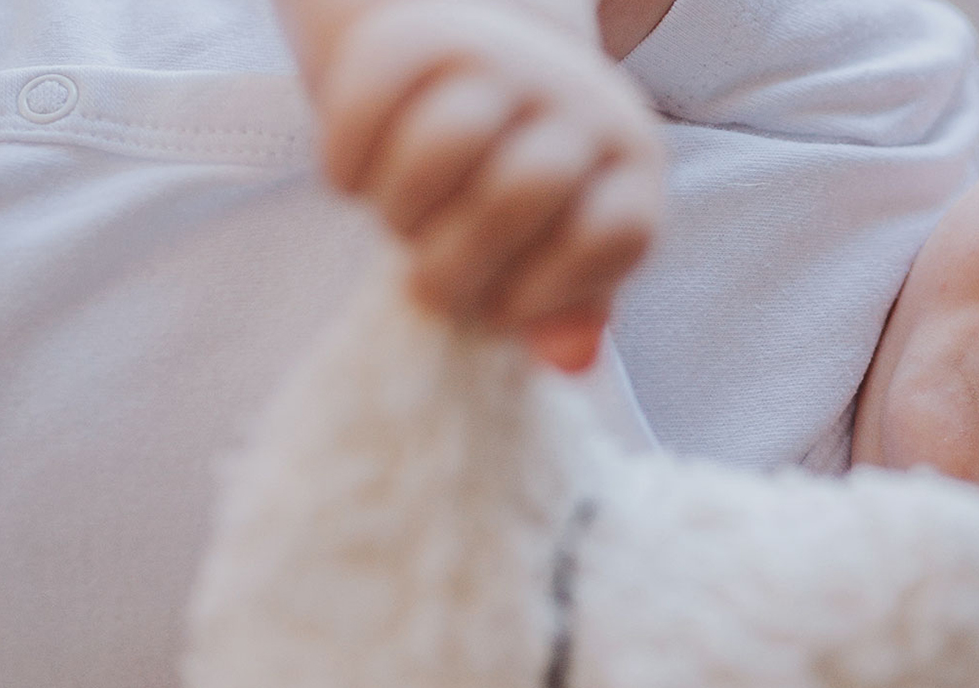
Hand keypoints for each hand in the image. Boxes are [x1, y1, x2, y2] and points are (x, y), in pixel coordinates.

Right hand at [315, 1, 664, 368]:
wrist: (484, 76)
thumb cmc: (530, 196)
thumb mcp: (567, 250)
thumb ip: (571, 308)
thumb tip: (570, 359)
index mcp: (631, 164)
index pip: (612, 233)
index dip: (550, 292)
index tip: (500, 312)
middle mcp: (580, 100)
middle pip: (521, 190)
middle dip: (460, 262)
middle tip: (431, 287)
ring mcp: (504, 59)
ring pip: (444, 140)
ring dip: (404, 210)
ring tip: (400, 230)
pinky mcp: (419, 37)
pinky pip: (370, 100)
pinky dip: (348, 162)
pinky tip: (354, 187)